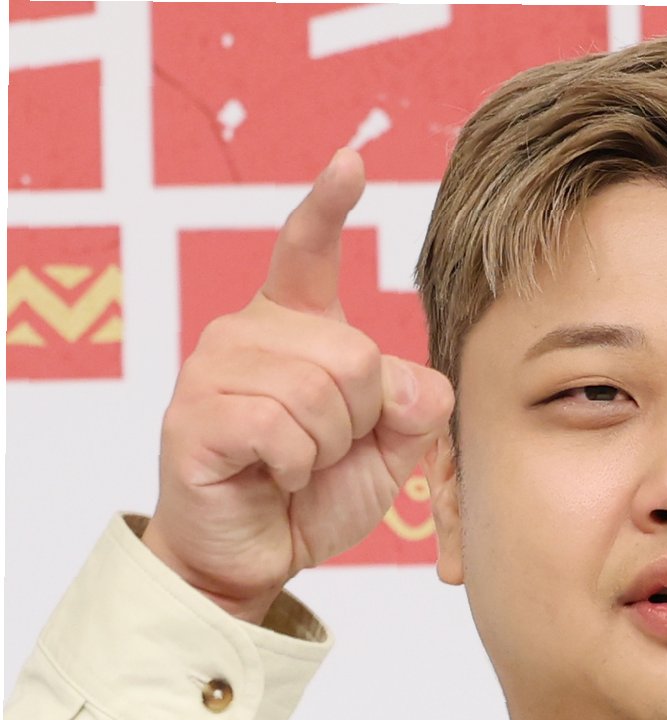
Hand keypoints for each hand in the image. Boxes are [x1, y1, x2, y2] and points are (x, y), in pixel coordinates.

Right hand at [142, 148, 453, 622]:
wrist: (258, 555)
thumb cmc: (316, 492)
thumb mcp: (388, 446)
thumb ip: (413, 404)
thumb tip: (416, 383)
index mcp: (296, 326)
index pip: (308, 250)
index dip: (329, 204)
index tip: (351, 161)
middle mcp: (248, 332)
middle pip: (356, 354)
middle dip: (362, 418)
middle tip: (327, 448)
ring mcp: (214, 369)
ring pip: (321, 392)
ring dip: (328, 446)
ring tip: (297, 463)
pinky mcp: (195, 416)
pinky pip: (282, 428)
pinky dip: (298, 466)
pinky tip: (274, 475)